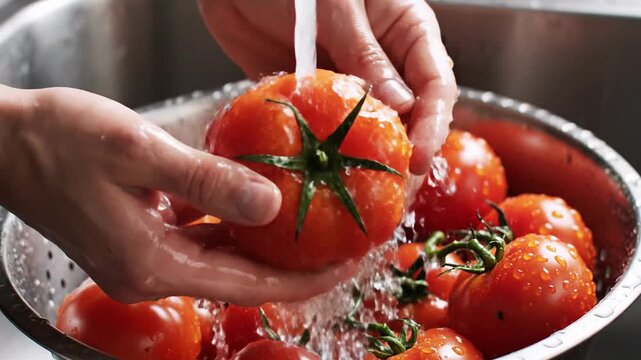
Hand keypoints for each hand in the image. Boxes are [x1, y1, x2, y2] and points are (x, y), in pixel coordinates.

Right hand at [0, 85, 352, 303]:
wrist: (7, 141)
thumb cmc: (58, 140)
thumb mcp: (137, 151)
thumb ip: (206, 180)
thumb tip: (270, 205)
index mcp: (150, 263)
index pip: (247, 285)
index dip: (301, 280)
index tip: (344, 266)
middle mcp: (148, 273)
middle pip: (240, 279)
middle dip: (292, 266)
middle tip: (339, 245)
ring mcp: (142, 261)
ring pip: (222, 261)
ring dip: (266, 248)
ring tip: (311, 228)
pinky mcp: (138, 242)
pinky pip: (200, 242)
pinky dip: (233, 230)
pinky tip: (258, 211)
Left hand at [198, 0, 456, 173]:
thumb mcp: (337, 4)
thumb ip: (365, 53)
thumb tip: (401, 106)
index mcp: (407, 31)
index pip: (435, 85)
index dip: (433, 125)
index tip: (418, 160)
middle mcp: (384, 61)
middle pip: (408, 117)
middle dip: (405, 156)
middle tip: (395, 195)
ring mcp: (347, 81)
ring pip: (367, 129)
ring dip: (366, 162)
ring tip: (361, 197)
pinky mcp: (312, 94)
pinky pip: (324, 128)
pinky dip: (324, 153)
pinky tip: (321, 179)